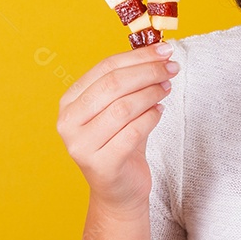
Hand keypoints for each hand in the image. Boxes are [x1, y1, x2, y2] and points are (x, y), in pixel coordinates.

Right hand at [56, 42, 179, 216]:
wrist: (119, 190)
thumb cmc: (121, 142)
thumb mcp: (120, 107)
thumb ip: (132, 80)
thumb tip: (159, 49)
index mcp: (70, 102)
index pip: (105, 68)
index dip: (138, 57)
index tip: (164, 50)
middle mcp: (68, 123)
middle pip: (113, 85)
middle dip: (147, 72)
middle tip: (172, 68)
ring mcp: (81, 146)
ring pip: (123, 108)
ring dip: (151, 93)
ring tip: (167, 88)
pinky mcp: (101, 165)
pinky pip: (133, 132)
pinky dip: (151, 118)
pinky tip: (160, 112)